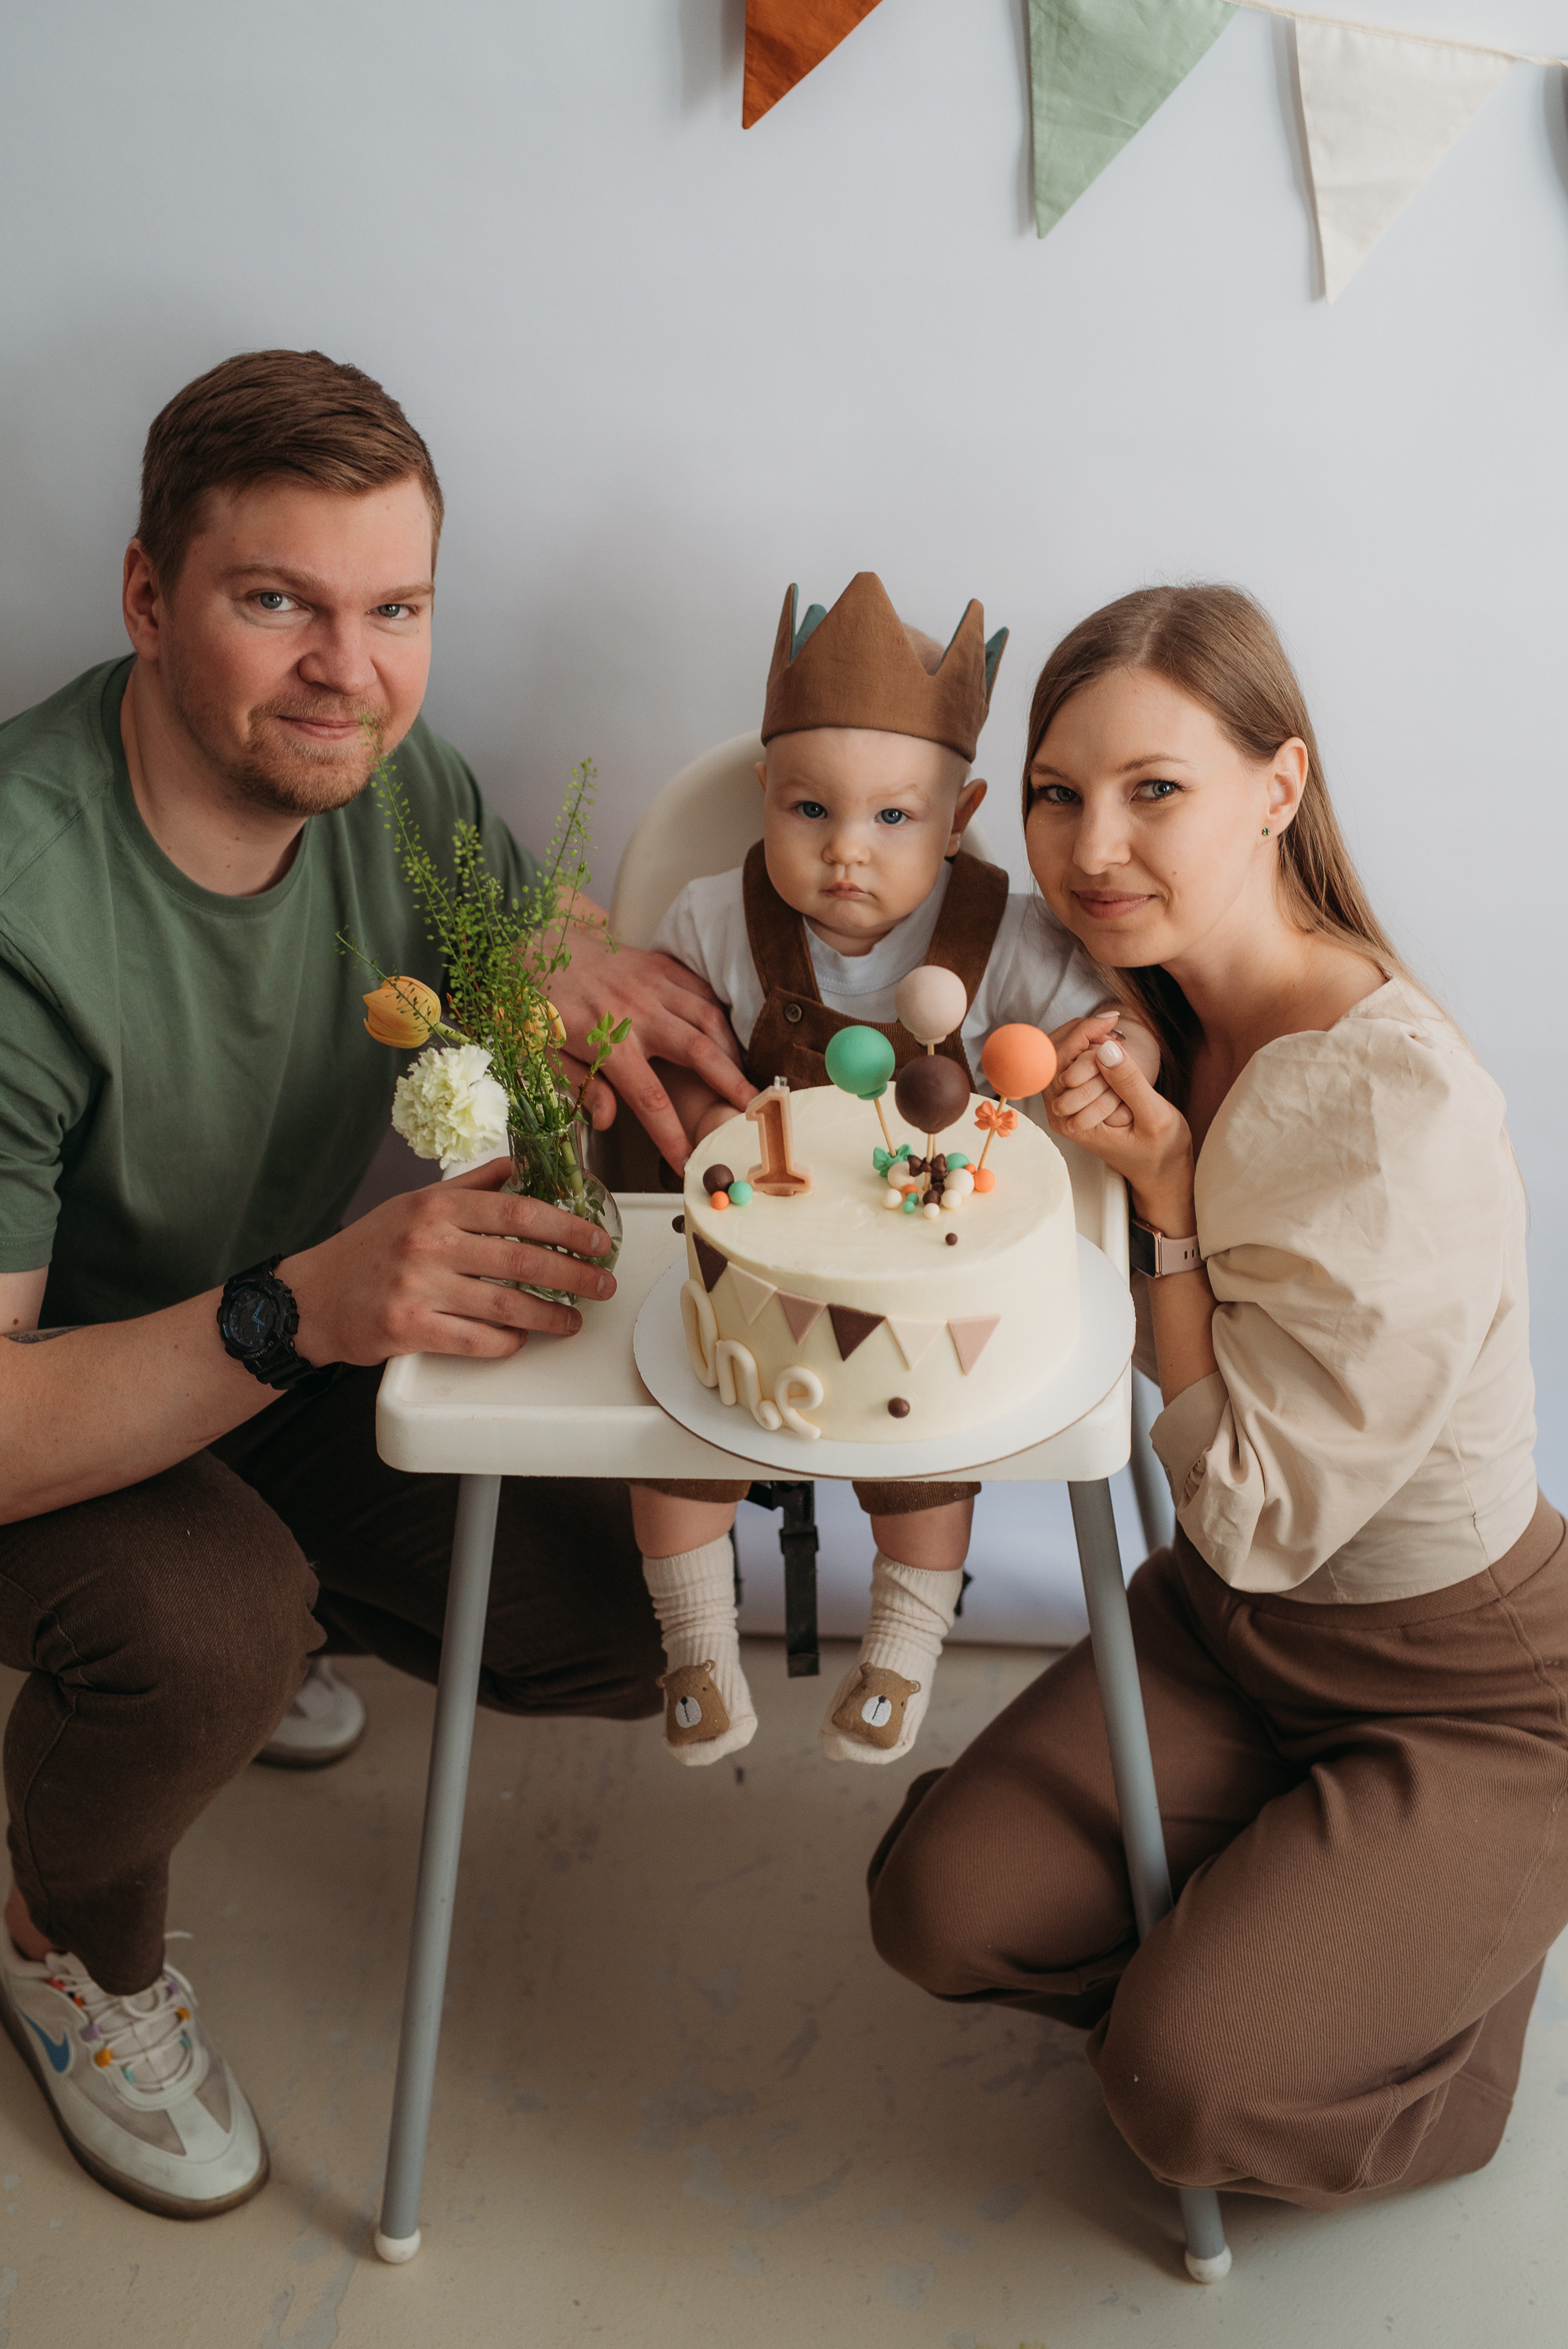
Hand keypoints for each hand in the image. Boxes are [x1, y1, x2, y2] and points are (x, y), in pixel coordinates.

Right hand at [282, 1159, 616, 1364]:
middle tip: (601, 1284)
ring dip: (551, 1317)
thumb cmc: (368, 1248)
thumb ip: (470, 1187)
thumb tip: (520, 1167)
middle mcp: (430, 1243)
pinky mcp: (411, 1329)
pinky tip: (521, 1339)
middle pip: (523, 1260)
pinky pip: (478, 1340)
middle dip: (574, 1275)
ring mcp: (420, 1287)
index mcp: (437, 1207)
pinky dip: (508, 1342)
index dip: (568, 1227)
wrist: (311, 1298)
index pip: (520, 1211)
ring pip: (507, 1306)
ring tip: (574, 1320)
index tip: (598, 1240)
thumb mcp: (416, 1203)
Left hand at [547, 912, 754, 1170]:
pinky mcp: (659, 965)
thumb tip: (607, 1120)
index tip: (687, 1160)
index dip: (671, 1135)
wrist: (533, 938)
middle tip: (753, 1110)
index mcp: (606, 1041)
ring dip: (731, 1049)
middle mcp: (637, 1012)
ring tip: (743, 1075)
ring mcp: (652, 984)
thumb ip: (580, 1086)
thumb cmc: (537, 1000)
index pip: (649, 1099)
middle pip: (698, 1052)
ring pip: (708, 1017)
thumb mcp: (543, 1052)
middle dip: (730, 1084)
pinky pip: (701, 989)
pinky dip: (719, 1013)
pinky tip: (726, 1034)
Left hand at [1047, 1024, 1195, 1229]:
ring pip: (1059, 1055)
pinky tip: (1109, 1042)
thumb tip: (1106, 1048)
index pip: (1059, 1064)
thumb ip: (1129, 1083)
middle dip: (1082, 1033)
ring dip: (1084, 1037)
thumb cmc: (1161, 1151)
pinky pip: (1070, 1062)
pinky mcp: (1075, 1097)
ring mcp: (1065, 1104)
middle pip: (1051, 1055)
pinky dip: (1087, 1046)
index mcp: (1071, 1120)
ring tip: (1114, 1032)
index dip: (1082, 1035)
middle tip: (1114, 1024)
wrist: (1161, 1169)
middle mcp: (1059, 1112)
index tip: (1111, 1022)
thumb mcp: (1153, 1116)